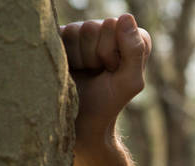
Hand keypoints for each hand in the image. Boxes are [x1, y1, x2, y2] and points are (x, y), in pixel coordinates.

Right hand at [59, 14, 151, 147]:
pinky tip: (71, 68)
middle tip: (98, 73)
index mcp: (131, 39)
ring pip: (76, 30)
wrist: (78, 120)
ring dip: (80, 57)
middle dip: (96, 55)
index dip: (115, 52)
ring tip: (85, 72)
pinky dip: (65, 56)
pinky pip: (59, 35)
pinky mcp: (62, 38)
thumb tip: (126, 16)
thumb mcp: (129, 82)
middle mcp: (109, 32)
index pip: (119, 26)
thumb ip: (135, 51)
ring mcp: (85, 33)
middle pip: (96, 27)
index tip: (114, 71)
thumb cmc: (107, 103)